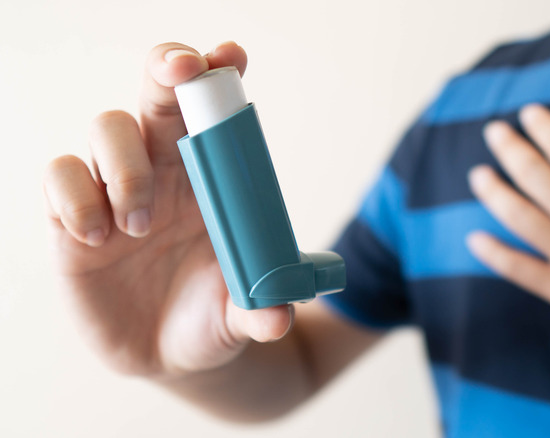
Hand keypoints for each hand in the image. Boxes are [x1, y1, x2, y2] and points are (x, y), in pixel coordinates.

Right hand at [43, 42, 293, 377]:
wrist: (164, 354)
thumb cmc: (209, 317)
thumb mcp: (237, 315)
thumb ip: (258, 309)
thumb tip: (278, 317)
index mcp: (210, 177)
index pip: (211, 110)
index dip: (217, 73)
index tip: (230, 58)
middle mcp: (161, 169)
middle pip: (157, 92)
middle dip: (168, 68)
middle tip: (181, 73)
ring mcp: (113, 189)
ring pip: (107, 127)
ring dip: (125, 167)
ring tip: (139, 226)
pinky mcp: (69, 218)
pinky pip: (61, 174)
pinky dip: (76, 196)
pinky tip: (97, 237)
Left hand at [466, 76, 549, 433]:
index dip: (544, 126)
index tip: (527, 113)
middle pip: (533, 174)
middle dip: (510, 149)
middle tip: (493, 132)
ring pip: (517, 216)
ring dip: (493, 193)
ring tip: (477, 175)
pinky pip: (519, 270)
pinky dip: (494, 255)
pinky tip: (474, 242)